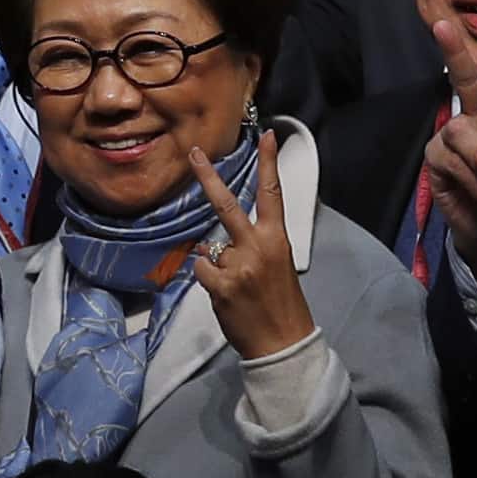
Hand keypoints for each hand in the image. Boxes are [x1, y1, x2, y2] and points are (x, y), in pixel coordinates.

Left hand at [185, 131, 317, 360]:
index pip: (273, 194)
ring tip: (238, 289)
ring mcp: (238, 265)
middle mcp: (258, 247)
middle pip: (227, 205)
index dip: (269, 163)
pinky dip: (208, 281)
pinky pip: (201, 271)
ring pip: (209, 250)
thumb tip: (217, 242)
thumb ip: (250, 248)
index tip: (267, 135)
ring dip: (217, 267)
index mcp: (278, 240)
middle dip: (207, 177)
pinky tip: (227, 297)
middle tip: (193, 153)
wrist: (283, 342)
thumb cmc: (280, 304)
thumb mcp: (276, 267)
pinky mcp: (221, 284)